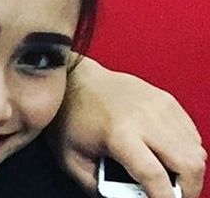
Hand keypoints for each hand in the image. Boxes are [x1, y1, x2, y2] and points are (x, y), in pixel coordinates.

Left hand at [48, 56, 205, 197]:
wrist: (74, 80)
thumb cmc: (70, 118)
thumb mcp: (71, 159)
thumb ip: (97, 186)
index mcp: (119, 135)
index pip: (155, 175)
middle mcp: (145, 119)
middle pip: (189, 164)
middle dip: (188, 190)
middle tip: (172, 196)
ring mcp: (159, 106)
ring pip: (196, 150)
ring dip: (189, 171)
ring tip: (170, 177)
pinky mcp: (166, 100)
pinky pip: (192, 133)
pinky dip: (188, 151)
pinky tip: (169, 155)